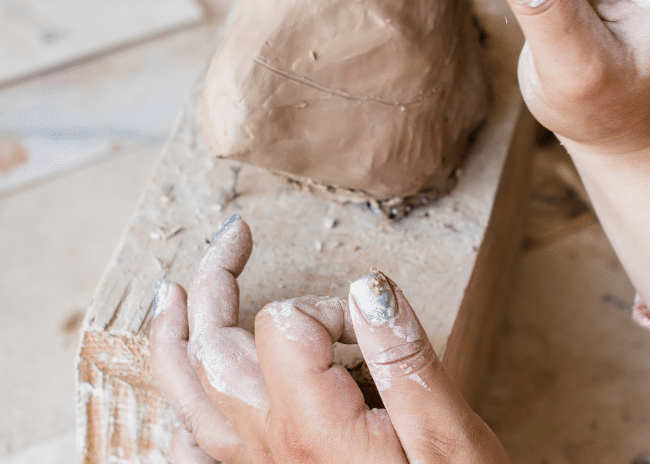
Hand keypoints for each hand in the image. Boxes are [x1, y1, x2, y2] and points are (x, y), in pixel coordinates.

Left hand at [149, 215, 508, 463]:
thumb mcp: (449, 439)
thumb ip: (406, 359)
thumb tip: (366, 288)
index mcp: (314, 430)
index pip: (284, 326)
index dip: (324, 305)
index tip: (371, 321)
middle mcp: (270, 452)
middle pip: (211, 351)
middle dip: (214, 283)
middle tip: (234, 236)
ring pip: (188, 399)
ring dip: (175, 338)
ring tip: (172, 295)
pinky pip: (195, 452)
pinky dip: (182, 410)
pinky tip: (185, 395)